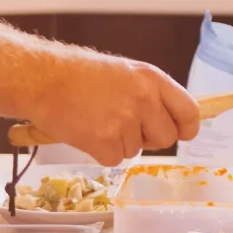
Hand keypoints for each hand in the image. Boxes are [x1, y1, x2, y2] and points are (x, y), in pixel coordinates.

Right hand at [29, 53, 200, 165]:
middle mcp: (144, 100)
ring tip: (96, 120)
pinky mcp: (105, 142)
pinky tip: (86, 131)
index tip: (181, 133)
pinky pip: (114, 160)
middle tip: (123, 125)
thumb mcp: (125, 73)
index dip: (187, 128)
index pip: (190, 111)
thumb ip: (150, 93)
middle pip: (166, 138)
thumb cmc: (79, 74)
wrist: (42, 79)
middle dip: (148, 138)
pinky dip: (100, 152)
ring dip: (118, 143)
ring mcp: (125, 121)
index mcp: (152, 79)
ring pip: (135, 150)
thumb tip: (169, 117)